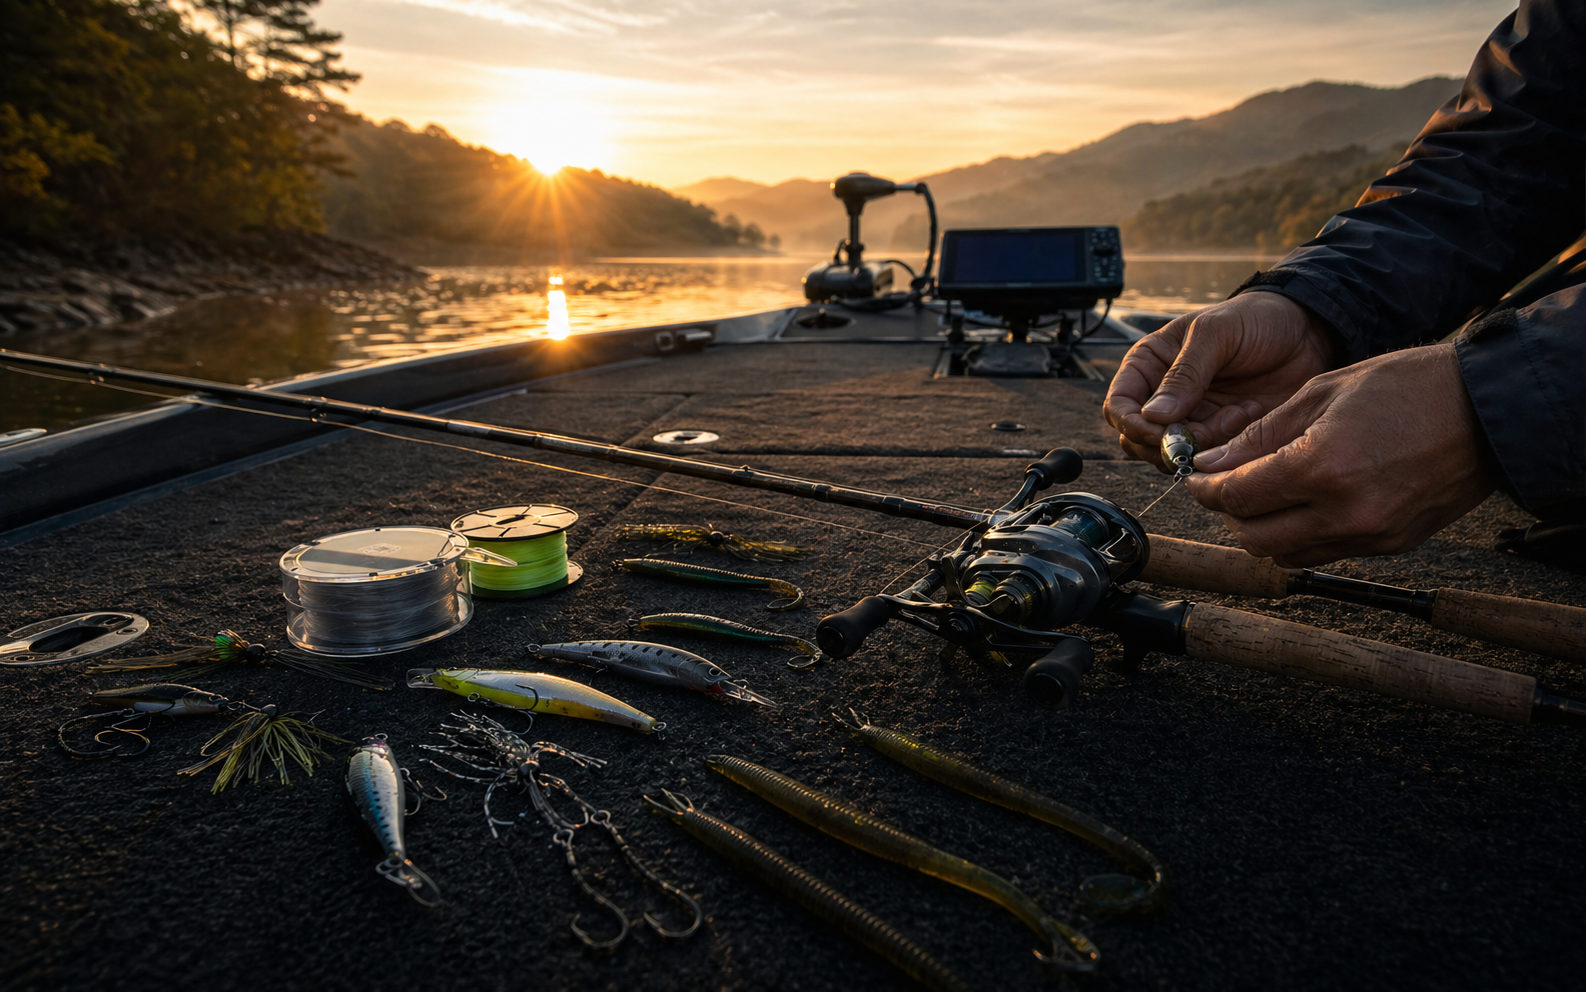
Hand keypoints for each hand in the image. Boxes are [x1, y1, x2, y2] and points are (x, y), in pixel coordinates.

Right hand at [1103, 293, 1334, 470]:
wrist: (1307, 332)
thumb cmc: (1256, 319)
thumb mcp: (1216, 333)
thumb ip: (1184, 372)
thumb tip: (1154, 415)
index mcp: (1150, 365)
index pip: (1119, 405)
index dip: (1131, 423)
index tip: (1158, 430)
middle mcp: (1164, 396)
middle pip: (1138, 440)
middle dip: (1166, 443)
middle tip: (1198, 434)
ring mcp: (1192, 419)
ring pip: (1173, 454)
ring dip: (1202, 444)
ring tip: (1235, 413)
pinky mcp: (1221, 436)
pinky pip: (1208, 458)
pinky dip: (1226, 446)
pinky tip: (1247, 414)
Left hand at [1185, 343, 1496, 566]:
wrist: (1489, 409)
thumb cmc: (1409, 387)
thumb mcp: (1322, 392)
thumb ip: (1260, 435)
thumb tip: (1212, 464)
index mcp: (1321, 469)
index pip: (1238, 497)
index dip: (1207, 489)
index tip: (1196, 477)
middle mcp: (1344, 513)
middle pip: (1254, 537)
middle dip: (1230, 513)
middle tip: (1225, 485)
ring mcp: (1370, 536)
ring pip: (1286, 554)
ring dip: (1263, 529)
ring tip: (1265, 493)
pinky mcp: (1391, 546)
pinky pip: (1325, 553)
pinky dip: (1302, 534)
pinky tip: (1305, 502)